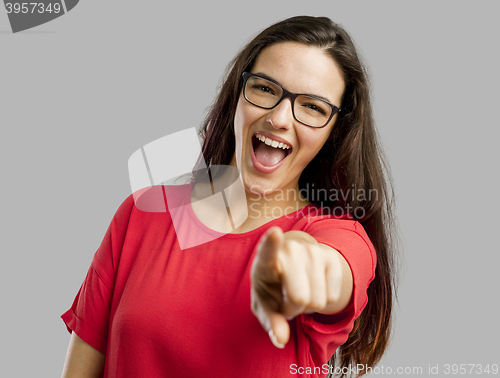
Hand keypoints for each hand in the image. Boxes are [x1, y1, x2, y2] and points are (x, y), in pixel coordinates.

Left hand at [250, 227, 352, 347]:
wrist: (292, 268)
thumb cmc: (272, 289)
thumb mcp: (265, 306)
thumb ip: (271, 322)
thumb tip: (281, 339)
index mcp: (265, 260)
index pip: (267, 252)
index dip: (271, 243)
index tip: (275, 233)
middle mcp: (289, 250)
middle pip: (299, 298)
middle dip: (294, 308)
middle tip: (286, 300)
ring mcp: (312, 251)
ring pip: (318, 300)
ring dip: (308, 305)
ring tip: (299, 292)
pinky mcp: (331, 257)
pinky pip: (332, 297)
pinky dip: (323, 301)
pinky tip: (313, 288)